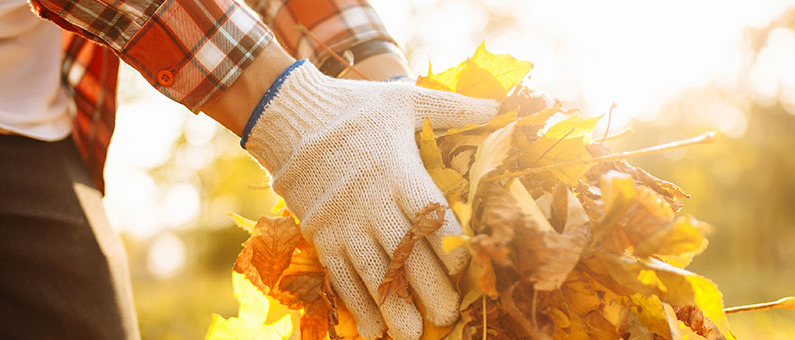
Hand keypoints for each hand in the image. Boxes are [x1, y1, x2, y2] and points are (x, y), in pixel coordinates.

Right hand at [242, 61, 497, 339]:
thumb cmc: (358, 107)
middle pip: (402, 249)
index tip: (465, 270)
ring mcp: (342, 220)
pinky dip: (355, 305)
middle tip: (447, 317)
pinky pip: (340, 274)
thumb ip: (454, 106)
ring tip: (411, 335)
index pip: (426, 211)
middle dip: (426, 287)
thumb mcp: (407, 98)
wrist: (291, 116)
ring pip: (370, 270)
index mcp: (396, 168)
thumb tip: (503, 105)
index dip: (447, 243)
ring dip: (390, 306)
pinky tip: (372, 330)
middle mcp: (369, 199)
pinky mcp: (321, 234)